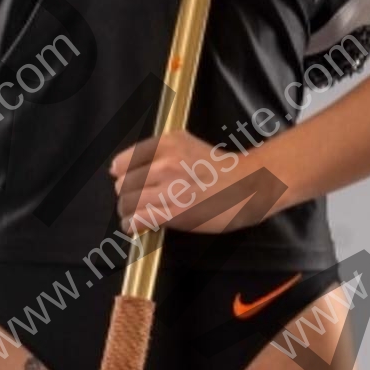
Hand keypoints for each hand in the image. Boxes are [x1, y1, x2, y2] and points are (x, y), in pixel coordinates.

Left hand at [108, 130, 288, 235]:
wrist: (248, 186)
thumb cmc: (219, 168)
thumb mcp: (187, 145)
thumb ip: (159, 153)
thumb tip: (126, 167)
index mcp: (167, 144)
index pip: (123, 162)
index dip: (122, 175)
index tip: (125, 181)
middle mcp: (166, 163)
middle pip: (122, 185)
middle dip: (126, 194)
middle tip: (134, 200)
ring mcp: (170, 189)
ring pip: (128, 203)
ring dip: (127, 211)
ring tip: (133, 215)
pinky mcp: (175, 212)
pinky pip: (138, 219)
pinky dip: (132, 224)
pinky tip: (135, 226)